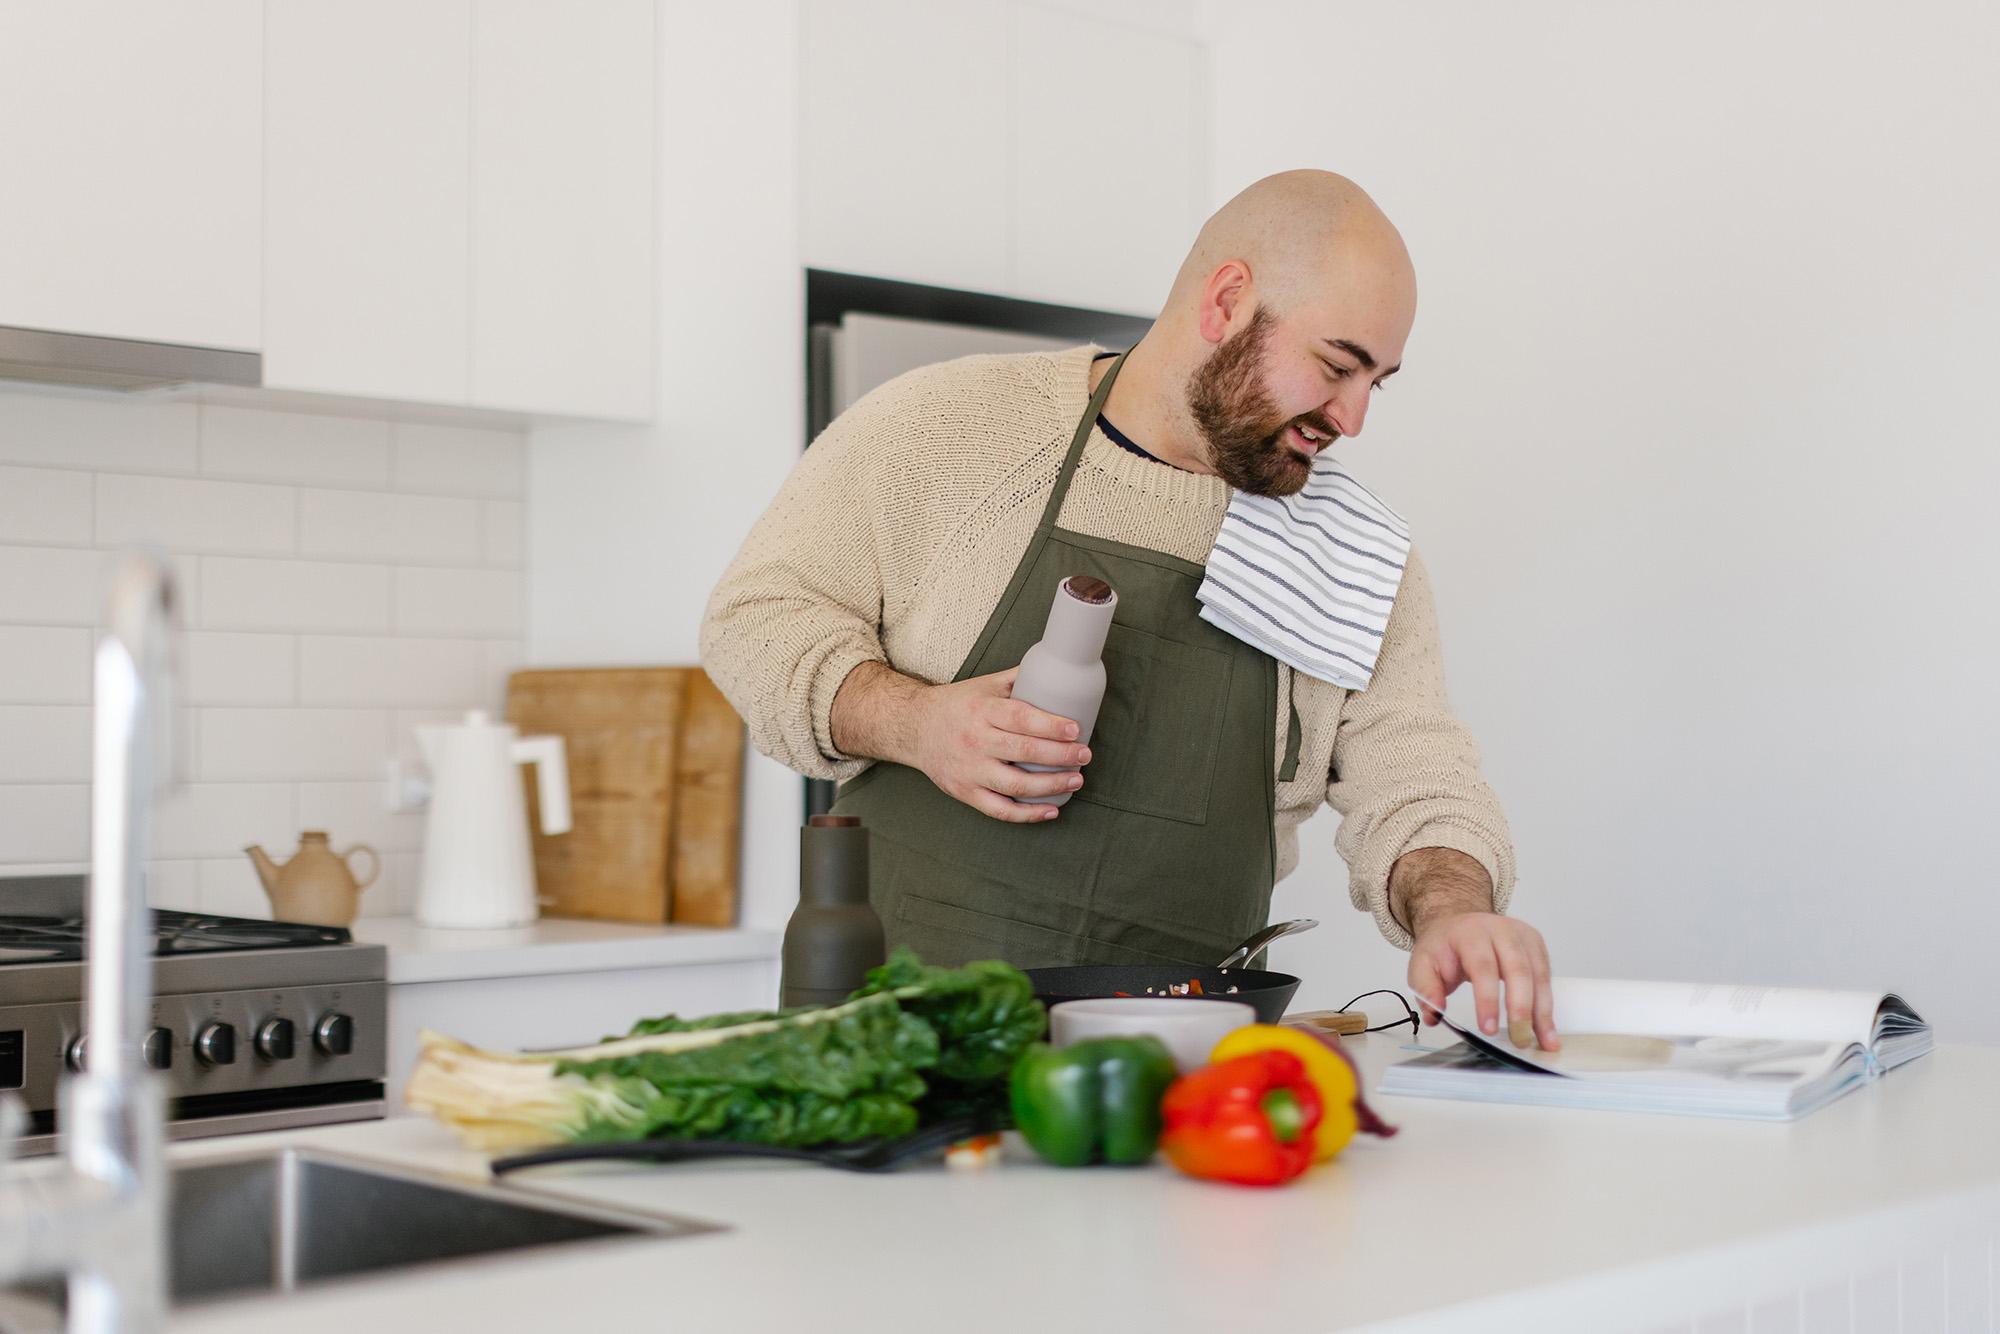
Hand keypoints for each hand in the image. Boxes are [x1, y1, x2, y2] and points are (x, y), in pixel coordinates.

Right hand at [908, 667, 1091, 822]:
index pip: (1021, 718)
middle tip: (1084, 755)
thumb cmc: (956, 706)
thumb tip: (1056, 665)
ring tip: (1076, 780)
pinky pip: (1000, 809)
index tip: (1075, 729)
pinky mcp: (965, 792)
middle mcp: (975, 740)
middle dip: (1060, 756)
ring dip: (1051, 785)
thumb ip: (1018, 679)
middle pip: (1023, 751)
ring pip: (1016, 784)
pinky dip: (1028, 814)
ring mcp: (970, 770)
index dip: (1051, 726)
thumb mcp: (984, 685)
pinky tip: (1051, 809)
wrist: (914, 728)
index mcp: (982, 710)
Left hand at [1408, 911, 1559, 1051]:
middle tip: (1520, 1039)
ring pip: (1538, 974)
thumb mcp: (1423, 964)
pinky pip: (1546, 976)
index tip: (1489, 1029)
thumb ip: (1426, 989)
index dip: (1488, 999)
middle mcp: (1500, 930)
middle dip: (1521, 1007)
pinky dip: (1547, 1004)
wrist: (1459, 924)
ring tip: (1544, 1041)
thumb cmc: (1444, 947)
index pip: (1483, 967)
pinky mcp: (1535, 945)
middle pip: (1518, 969)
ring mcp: (1521, 936)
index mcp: (1470, 933)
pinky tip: (1547, 1027)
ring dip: (1542, 1011)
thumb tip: (1435, 1014)